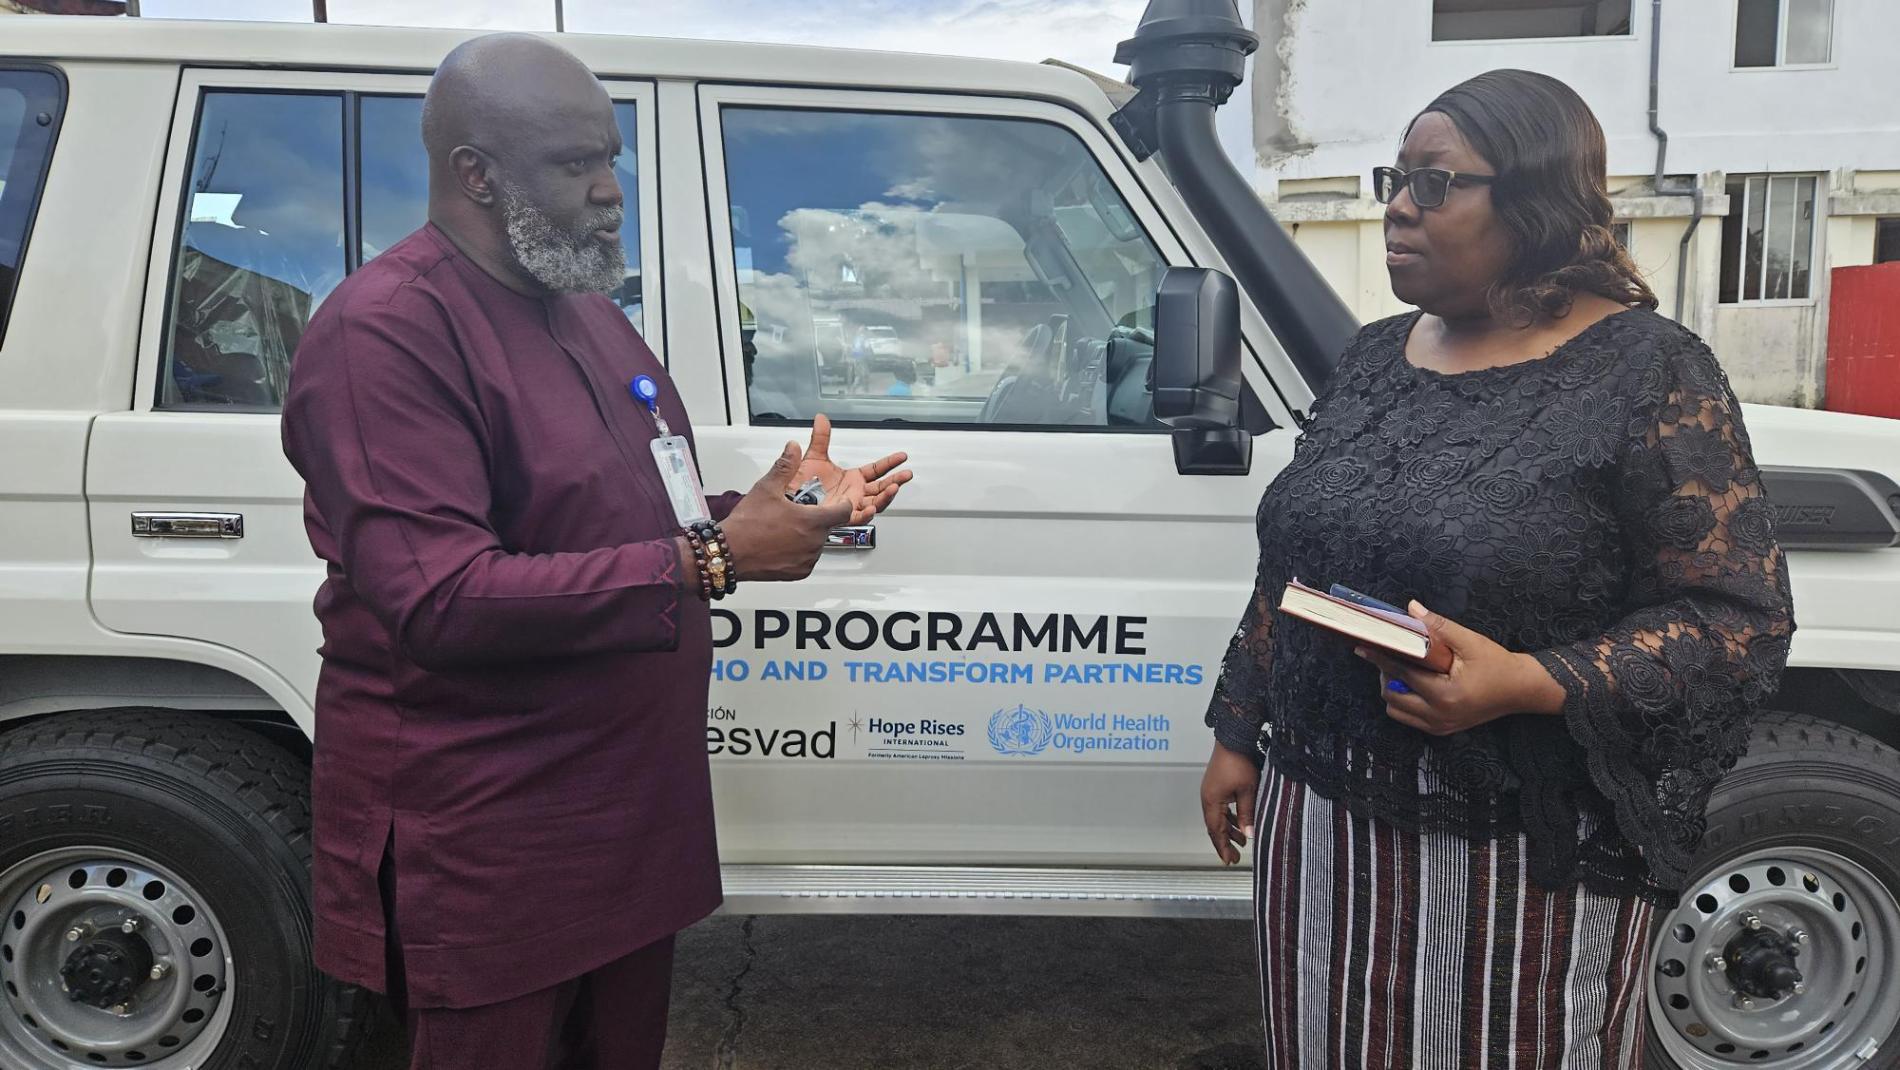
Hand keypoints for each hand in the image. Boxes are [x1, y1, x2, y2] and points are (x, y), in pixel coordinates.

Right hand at [720, 443, 853, 581]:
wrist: (729, 554)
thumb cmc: (747, 526)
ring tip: (785, 529)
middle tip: (796, 514)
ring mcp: (806, 560)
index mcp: (812, 521)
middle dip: (816, 519)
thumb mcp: (767, 488)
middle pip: (827, 527)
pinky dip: (799, 552)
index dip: (842, 505)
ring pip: (817, 544)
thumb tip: (793, 449)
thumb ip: (785, 466)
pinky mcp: (798, 573)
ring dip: (807, 536)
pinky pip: (806, 560)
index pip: (844, 512)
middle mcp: (814, 543)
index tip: (839, 502)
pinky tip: (782, 544)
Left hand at [797, 414, 912, 524]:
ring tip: (894, 488)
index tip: (902, 457)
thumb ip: (820, 438)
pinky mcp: (840, 517)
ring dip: (886, 496)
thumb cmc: (800, 484)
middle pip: (881, 488)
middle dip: (896, 481)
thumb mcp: (814, 457)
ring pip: (875, 503)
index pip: (876, 470)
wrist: (788, 500)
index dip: (890, 463)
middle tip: (906, 474)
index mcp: (852, 479)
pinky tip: (871, 507)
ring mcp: (849, 506)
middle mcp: (854, 493)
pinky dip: (866, 514)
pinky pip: (857, 518)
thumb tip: (821, 419)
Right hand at [1200, 743, 1260, 865]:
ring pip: (1218, 817)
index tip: (1227, 860)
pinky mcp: (1216, 786)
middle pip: (1214, 826)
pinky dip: (1229, 817)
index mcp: (1212, 801)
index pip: (1216, 830)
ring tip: (1241, 841)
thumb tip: (1249, 834)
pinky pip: (1220, 807)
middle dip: (1224, 842)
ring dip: (1229, 829)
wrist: (1233, 739)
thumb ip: (1247, 814)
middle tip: (1233, 857)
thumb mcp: (1247, 791)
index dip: (1222, 847)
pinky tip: (1239, 821)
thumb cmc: (1238, 761)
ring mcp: (1211, 791)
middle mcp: (1208, 798)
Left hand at [1359, 601, 1566, 735]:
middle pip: (1392, 697)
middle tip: (1388, 655)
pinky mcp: (1442, 730)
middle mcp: (1439, 715)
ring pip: (1397, 712)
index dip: (1380, 658)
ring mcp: (1440, 726)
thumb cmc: (1497, 664)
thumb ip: (1439, 626)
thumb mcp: (1470, 641)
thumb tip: (1411, 608)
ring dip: (1392, 691)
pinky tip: (1412, 684)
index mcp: (1445, 694)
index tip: (1363, 646)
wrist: (1521, 689)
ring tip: (1401, 670)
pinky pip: (1409, 719)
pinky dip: (1404, 702)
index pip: (1401, 674)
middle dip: (1385, 675)